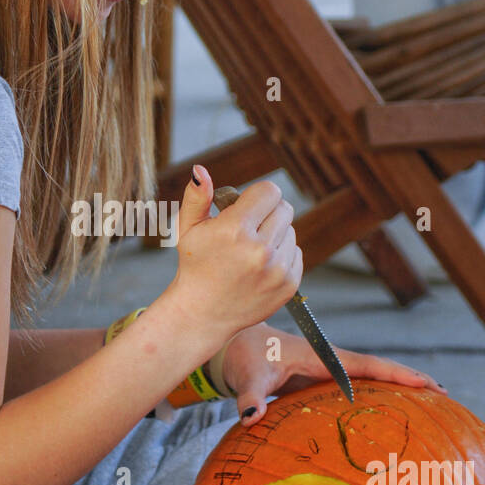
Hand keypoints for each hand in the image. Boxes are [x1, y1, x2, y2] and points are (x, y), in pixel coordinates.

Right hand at [171, 167, 302, 345]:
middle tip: (248, 229)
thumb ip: (197, 197)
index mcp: (235, 230)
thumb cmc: (194, 266)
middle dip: (267, 213)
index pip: (269, 191)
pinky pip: (296, 253)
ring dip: (274, 234)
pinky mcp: (289, 284)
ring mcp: (277, 269)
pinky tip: (260, 266)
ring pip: (290, 231)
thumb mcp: (188, 228)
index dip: (257, 196)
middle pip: (283, 208)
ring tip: (250, 251)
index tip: (247, 206)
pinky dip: (281, 255)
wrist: (202, 314)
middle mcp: (259, 250)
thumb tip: (200, 170)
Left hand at [213, 326, 446, 425]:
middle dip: (411, 380)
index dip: (396, 373)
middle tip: (446, 395)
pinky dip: (377, 398)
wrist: (235, 347)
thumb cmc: (244, 356)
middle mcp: (330, 363)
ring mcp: (328, 374)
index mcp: (322, 357)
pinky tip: (393, 414)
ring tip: (433, 405)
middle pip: (378, 371)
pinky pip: (355, 392)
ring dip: (399, 389)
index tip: (427, 383)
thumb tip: (251, 417)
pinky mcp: (321, 385)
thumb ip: (250, 396)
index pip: (367, 365)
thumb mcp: (247, 375)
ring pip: (370, 381)